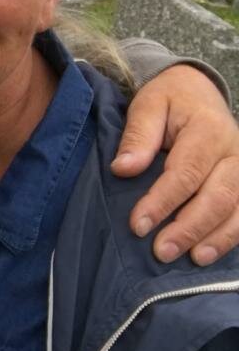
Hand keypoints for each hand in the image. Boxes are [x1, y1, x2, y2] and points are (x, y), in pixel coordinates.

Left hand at [112, 64, 238, 264]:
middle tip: (161, 251)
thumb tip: (123, 169)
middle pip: (217, 197)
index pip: (185, 173)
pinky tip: (213, 252)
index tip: (138, 224)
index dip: (162, 202)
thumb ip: (137, 136)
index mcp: (207, 130)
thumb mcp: (147, 105)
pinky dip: (233, 235)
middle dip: (189, 228)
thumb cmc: (169, 100)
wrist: (199, 91)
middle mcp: (235, 152)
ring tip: (192, 259)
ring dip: (216, 238)